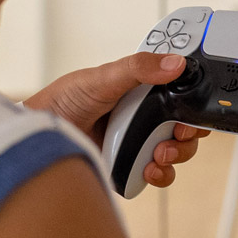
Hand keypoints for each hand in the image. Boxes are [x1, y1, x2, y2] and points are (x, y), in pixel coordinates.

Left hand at [24, 52, 209, 188]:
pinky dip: (160, 174)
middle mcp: (146, 115)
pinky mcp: (132, 165)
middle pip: (187, 124)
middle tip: (178, 133)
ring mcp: (140, 141)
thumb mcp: (102, 77)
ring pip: (178, 151)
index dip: (195, 100)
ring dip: (177, 154)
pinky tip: (148, 169)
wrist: (41, 136)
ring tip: (159, 154)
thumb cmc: (64, 101)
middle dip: (189, 132)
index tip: (197, 105)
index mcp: (144, 89)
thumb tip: (174, 63)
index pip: (182, 92)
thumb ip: (138, 68)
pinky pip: (159, 174)